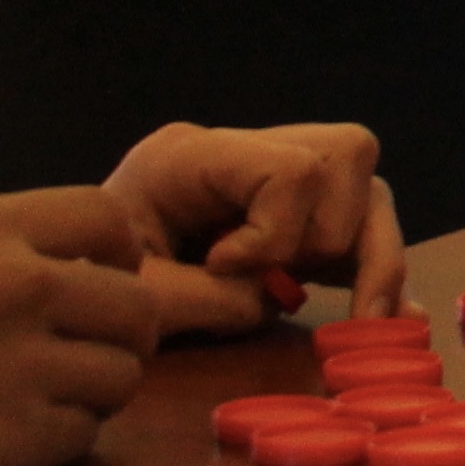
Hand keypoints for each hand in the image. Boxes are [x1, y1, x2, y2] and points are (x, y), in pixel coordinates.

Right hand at [0, 188, 158, 465]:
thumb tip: (84, 258)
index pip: (109, 222)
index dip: (112, 257)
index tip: (87, 280)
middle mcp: (17, 289)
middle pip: (137, 308)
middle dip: (114, 335)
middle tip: (73, 354)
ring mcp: (19, 366)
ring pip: (121, 375)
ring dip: (89, 391)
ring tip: (30, 394)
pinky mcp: (13, 439)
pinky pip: (81, 435)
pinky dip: (52, 439)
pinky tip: (1, 433)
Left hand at [102, 122, 407, 333]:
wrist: (77, 283)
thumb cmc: (94, 281)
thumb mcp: (140, 293)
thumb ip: (211, 297)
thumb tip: (283, 298)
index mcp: (194, 153)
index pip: (290, 166)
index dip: (277, 231)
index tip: (224, 270)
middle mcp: (249, 149)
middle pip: (346, 158)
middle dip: (329, 236)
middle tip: (283, 285)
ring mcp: (281, 176)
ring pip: (369, 190)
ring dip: (366, 256)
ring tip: (355, 316)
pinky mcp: (299, 212)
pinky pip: (365, 224)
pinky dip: (376, 271)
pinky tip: (387, 316)